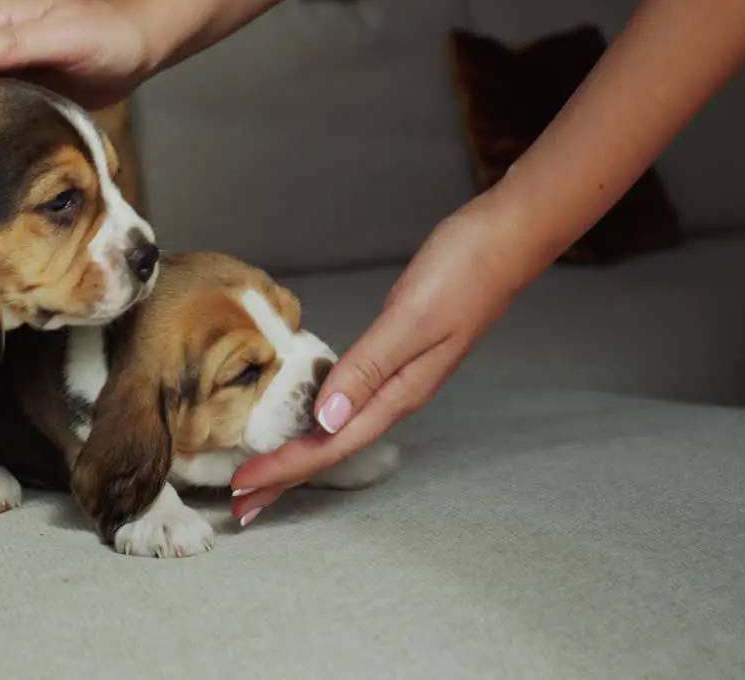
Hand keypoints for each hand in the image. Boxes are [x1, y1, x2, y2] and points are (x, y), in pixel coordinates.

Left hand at [230, 198, 531, 523]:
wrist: (506, 240)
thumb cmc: (465, 271)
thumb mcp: (412, 319)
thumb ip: (369, 368)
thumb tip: (327, 419)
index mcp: (398, 393)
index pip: (330, 445)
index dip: (283, 469)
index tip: (242, 487)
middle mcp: (396, 395)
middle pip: (331, 449)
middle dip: (283, 478)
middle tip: (238, 503)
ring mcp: (396, 378)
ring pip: (335, 432)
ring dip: (295, 457)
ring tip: (259, 476)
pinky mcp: (392, 357)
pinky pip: (344, 405)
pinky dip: (314, 423)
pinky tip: (301, 425)